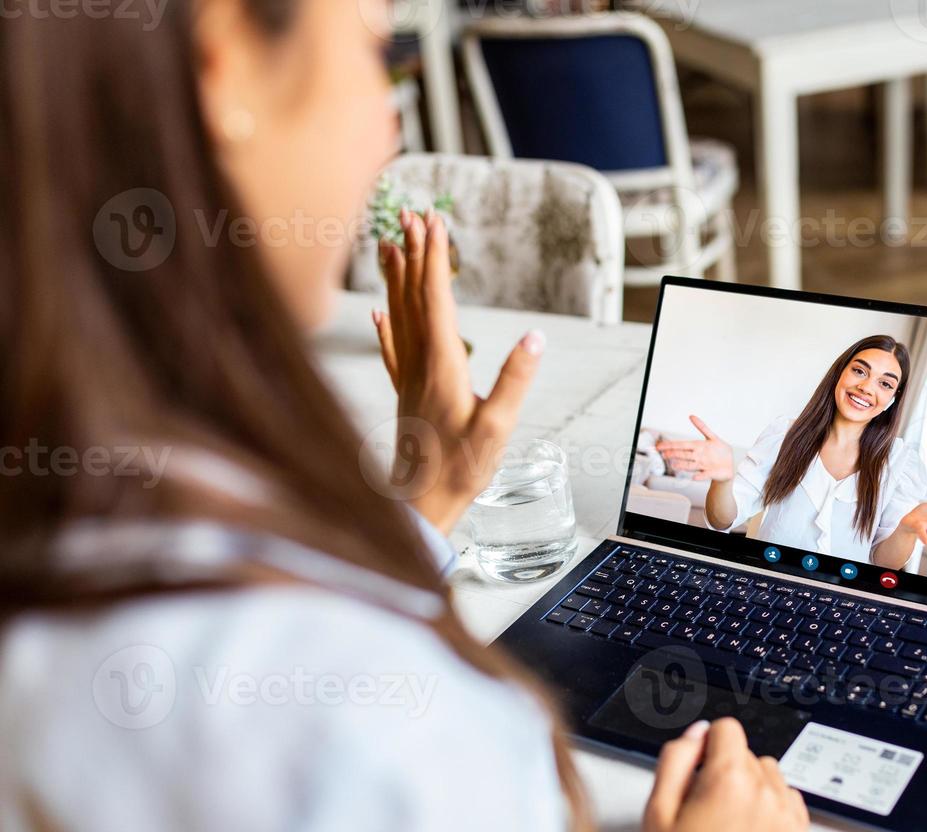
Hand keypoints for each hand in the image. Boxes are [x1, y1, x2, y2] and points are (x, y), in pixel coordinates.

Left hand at [373, 208, 542, 532]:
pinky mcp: (404, 396)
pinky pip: (391, 350)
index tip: (433, 223)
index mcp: (443, 367)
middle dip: (414, 255)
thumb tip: (535, 338)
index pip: (437, 300)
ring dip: (396, 279)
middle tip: (413, 216)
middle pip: (414, 299)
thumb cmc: (461, 470)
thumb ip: (515, 381)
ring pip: (398, 316)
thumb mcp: (499, 428)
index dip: (435, 260)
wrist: (420, 505)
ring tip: (390, 244)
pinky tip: (378, 311)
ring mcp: (408, 380)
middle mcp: (419, 366)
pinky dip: (385, 325)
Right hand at [642, 718, 808, 831]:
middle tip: (704, 811)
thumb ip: (675, 761)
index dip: (707, 745)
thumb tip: (696, 734)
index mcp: (728, 779)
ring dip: (752, 788)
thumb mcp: (657, 814)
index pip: (726, 729)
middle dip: (725, 772)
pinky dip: (772, 808)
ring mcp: (786, 815)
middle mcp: (764, 791)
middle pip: (746, 754)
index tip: (699, 767)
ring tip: (728, 826)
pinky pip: (789, 802)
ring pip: (770, 777)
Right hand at [654, 416, 734, 482]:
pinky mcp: (710, 473)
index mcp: (697, 447)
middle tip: (663, 455)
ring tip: (674, 465)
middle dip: (673, 454)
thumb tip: (691, 416)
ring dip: (682, 465)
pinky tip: (695, 477)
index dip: (670, 445)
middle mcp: (698, 457)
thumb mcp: (713, 437)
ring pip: (690, 465)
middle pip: (683, 455)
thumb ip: (702, 427)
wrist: (729, 466)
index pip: (681, 445)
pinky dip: (699, 476)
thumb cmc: (720, 452)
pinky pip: (704, 475)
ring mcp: (703, 466)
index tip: (659, 446)